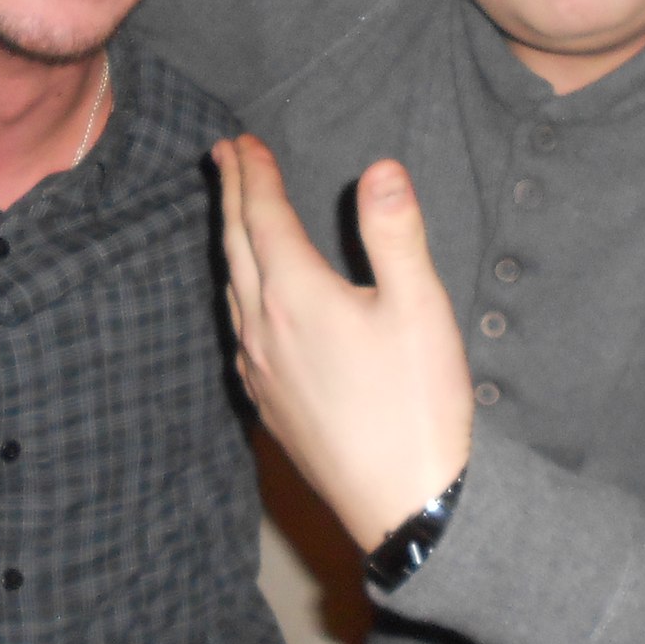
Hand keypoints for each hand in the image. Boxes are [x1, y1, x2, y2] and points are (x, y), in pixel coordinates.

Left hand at [213, 137, 471, 552]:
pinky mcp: (269, 404)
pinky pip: (239, 331)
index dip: (253, 174)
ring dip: (230, 243)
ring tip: (232, 215)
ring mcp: (260, 371)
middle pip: (236, 247)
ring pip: (232, 290)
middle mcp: (263, 329)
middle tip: (223, 157)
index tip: (242, 140)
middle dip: (230, 197)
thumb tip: (380, 168)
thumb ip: (396, 232)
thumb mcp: (420, 308)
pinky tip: (250, 302)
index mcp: (296, 296)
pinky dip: (239, 292)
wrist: (404, 503)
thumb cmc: (419, 404)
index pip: (262, 217)